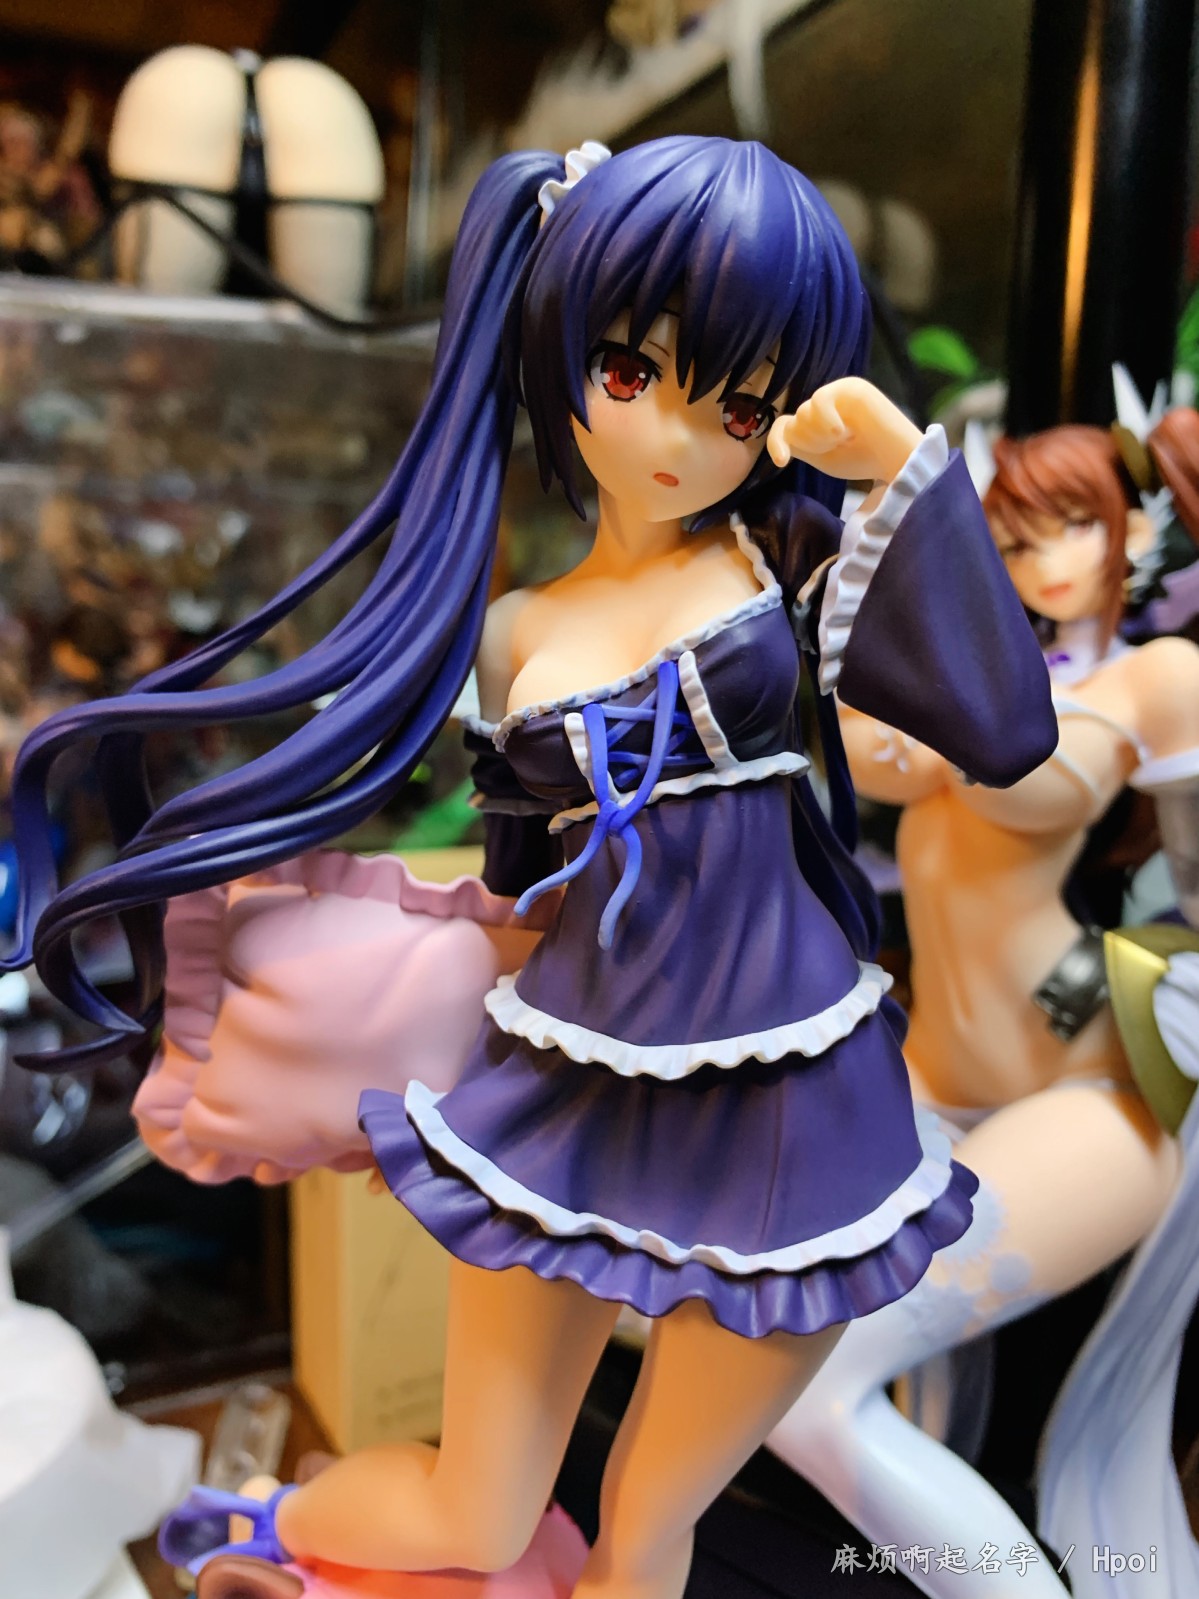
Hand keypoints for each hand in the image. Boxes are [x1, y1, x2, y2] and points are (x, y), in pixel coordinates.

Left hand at [768, 377, 921, 483]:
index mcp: (816, 420)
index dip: (777, 443)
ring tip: (848, 439)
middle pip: (795, 423)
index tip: (783, 461)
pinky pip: (819, 400)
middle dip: (812, 443)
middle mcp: (825, 404)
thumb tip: (780, 437)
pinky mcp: (851, 387)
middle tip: (840, 446)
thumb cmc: (864, 460)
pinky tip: (842, 432)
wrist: (897, 461)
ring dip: (822, 436)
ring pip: (804, 415)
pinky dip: (826, 421)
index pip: (785, 426)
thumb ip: (799, 444)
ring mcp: (838, 393)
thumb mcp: (822, 456)